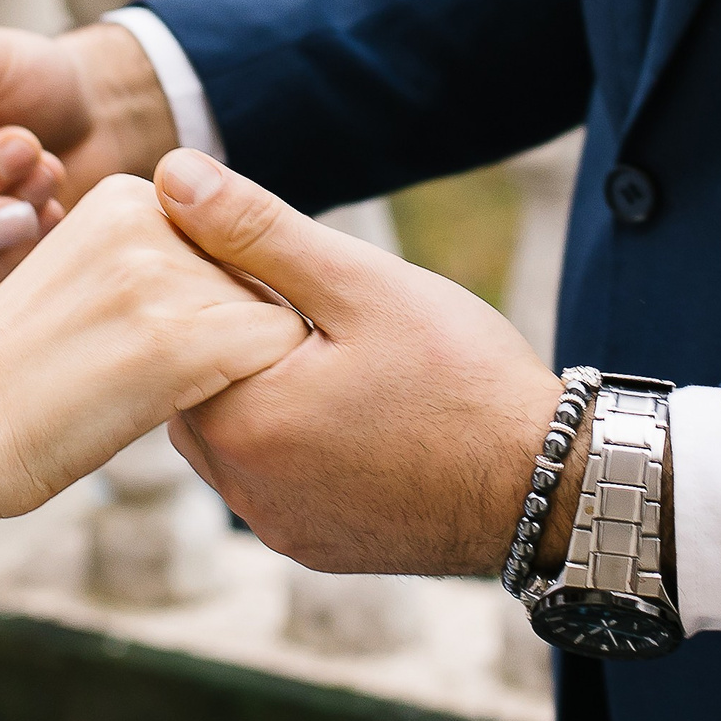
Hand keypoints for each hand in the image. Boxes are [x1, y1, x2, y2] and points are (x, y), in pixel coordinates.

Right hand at [0, 173, 309, 534]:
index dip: (210, 307)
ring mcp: (162, 274)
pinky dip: (257, 392)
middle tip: (143, 377)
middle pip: (259, 277)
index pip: (231, 243)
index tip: (142, 345)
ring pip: (273, 316)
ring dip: (237, 366)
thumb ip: (159, 262)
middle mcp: (149, 214)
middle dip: (229, 333)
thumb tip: (258, 275)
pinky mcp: (180, 339)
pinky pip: (278, 355)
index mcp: (125, 193)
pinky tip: (180, 411)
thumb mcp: (85, 281)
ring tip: (147, 393)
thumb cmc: (18, 379)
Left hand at [149, 150, 568, 576]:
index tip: (275, 273)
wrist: (549, 487)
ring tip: (333, 361)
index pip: (174, 338)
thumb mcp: (361, 285)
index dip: (216, 290)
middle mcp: (243, 488)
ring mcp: (278, 526)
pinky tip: (350, 416)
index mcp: (240, 421)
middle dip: (236, 345)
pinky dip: (293, 446)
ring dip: (262, 396)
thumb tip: (171, 173)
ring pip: (233, 439)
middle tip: (310, 313)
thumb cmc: (464, 378)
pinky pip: (272, 483)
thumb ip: (258, 231)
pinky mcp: (313, 546)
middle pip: (197, 391)